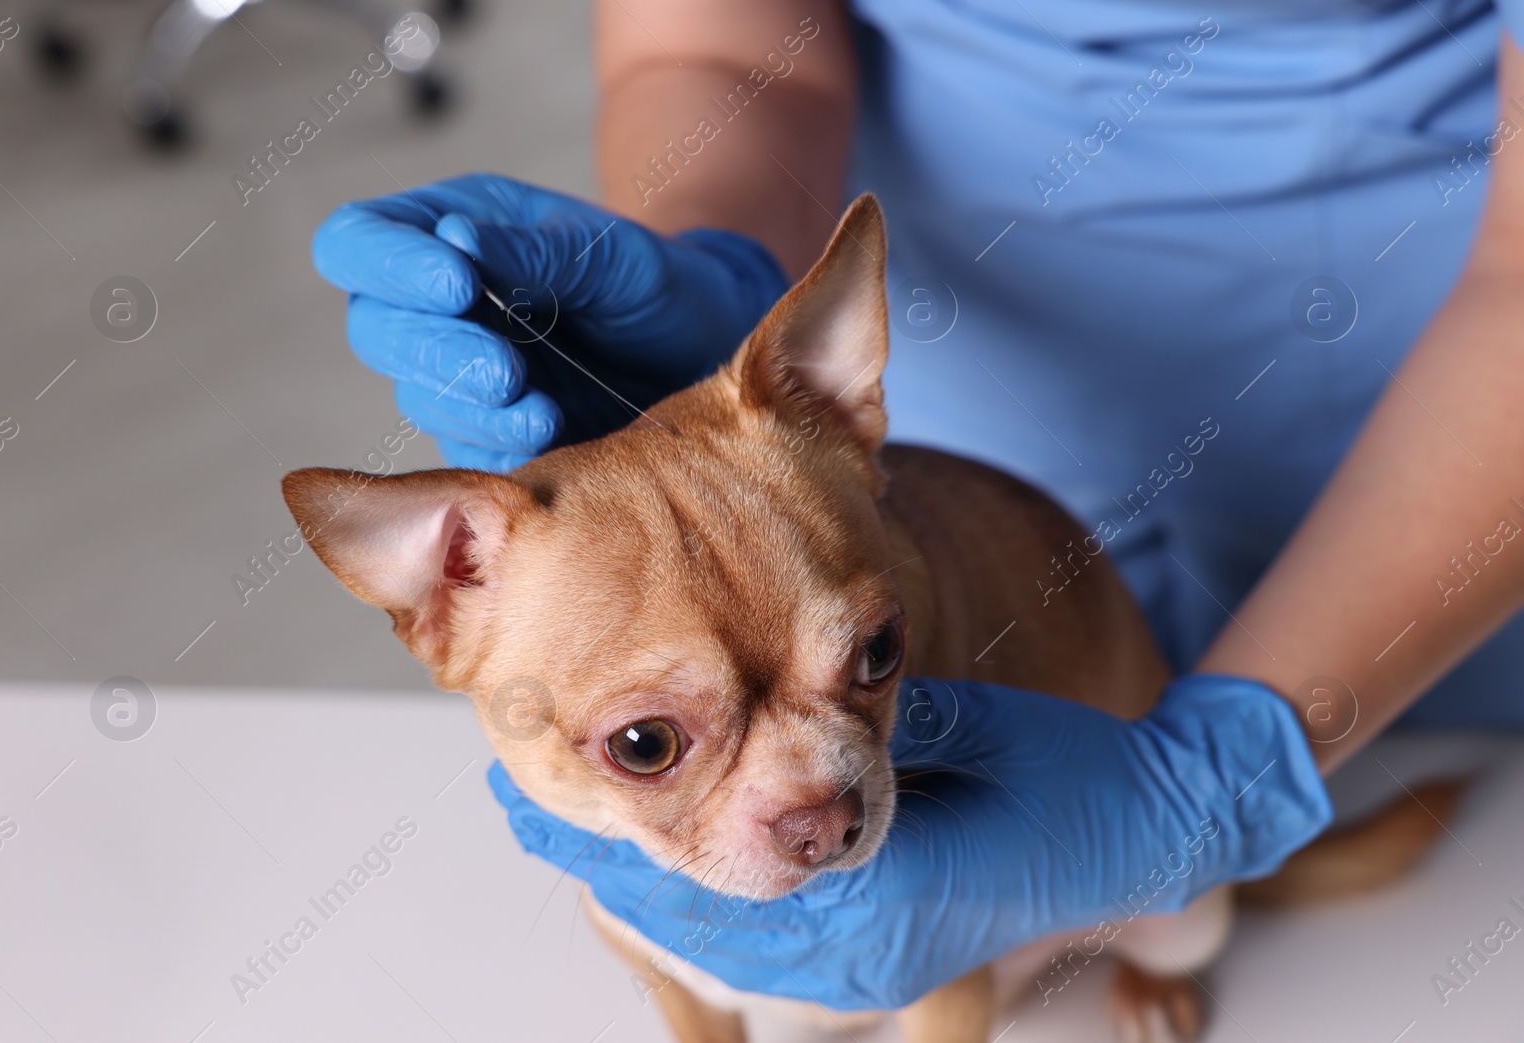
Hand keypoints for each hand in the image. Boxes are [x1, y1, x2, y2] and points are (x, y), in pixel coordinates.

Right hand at [312, 174, 788, 470]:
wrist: (702, 356)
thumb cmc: (655, 285)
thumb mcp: (611, 255)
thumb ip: (538, 250)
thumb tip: (453, 237)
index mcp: (445, 231)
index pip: (358, 242)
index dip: (388, 265)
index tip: (457, 285)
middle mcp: (436, 305)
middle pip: (375, 328)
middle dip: (436, 351)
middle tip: (507, 370)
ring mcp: (454, 374)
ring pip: (415, 395)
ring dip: (472, 406)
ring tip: (543, 409)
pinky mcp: (482, 435)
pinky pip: (462, 448)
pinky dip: (500, 444)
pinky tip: (548, 432)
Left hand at [489, 673, 1330, 1010]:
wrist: (1152, 834)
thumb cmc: (1067, 774)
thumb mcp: (949, 727)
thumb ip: (850, 732)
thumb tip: (761, 706)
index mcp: (871, 893)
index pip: (706, 871)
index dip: (620, 829)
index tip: (545, 793)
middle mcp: (858, 960)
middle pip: (693, 925)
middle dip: (617, 867)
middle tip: (535, 813)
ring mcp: (870, 981)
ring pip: (720, 958)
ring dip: (654, 902)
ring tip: (593, 851)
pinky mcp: (882, 975)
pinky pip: (764, 970)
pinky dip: (706, 931)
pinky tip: (678, 889)